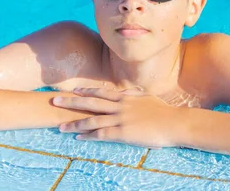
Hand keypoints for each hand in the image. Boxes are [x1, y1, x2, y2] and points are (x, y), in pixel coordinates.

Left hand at [52, 88, 181, 148]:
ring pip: (92, 120)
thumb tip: (127, 92)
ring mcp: (120, 119)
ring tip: (60, 127)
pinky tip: (78, 138)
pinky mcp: (123, 133)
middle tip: (55, 100)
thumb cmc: (163, 111)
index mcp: (125, 97)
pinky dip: (88, 136)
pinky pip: (101, 134)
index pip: (101, 92)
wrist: (173, 122)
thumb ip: (134, 94)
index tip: (74, 90)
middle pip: (90, 103)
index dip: (86, 91)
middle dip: (71, 102)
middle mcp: (119, 106)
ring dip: (75, 123)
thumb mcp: (147, 97)